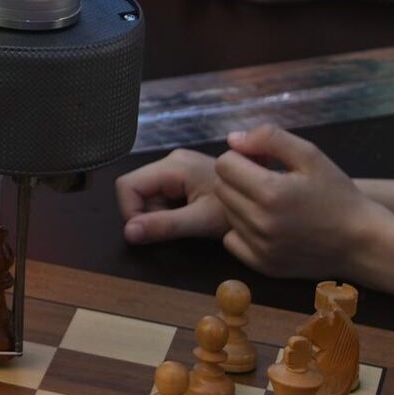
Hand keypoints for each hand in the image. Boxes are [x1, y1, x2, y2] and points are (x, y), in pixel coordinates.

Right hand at [115, 149, 231, 244]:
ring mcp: (178, 168)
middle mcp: (171, 161)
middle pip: (136, 189)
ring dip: (158, 214)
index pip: (127, 185)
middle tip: (176, 228)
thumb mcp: (200, 221)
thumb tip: (128, 233)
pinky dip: (168, 211)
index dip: (131, 212)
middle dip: (146, 214)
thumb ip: (164, 225)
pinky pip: (161, 195)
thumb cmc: (235, 209)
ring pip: (148, 194)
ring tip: (187, 224)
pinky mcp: (185, 177)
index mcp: (172, 166)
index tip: (151, 232)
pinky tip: (190, 217)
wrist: (266, 202)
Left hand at [210, 125, 385, 276]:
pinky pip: (231, 241)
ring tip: (271, 201)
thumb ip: (269, 139)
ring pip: (226, 213)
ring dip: (240, 202)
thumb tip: (233, 139)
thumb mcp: (310, 155)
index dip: (241, 156)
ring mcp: (260, 248)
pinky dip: (242, 230)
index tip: (262, 161)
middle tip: (266, 179)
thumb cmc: (337, 194)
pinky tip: (266, 224)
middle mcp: (260, 223)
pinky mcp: (263, 266)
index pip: (224, 164)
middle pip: (221, 188)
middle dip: (238, 177)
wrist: (362, 242)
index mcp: (270, 191)